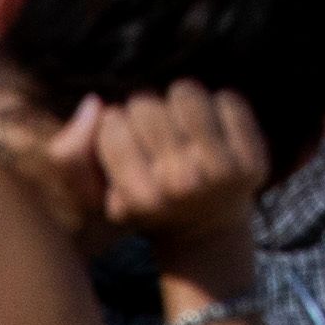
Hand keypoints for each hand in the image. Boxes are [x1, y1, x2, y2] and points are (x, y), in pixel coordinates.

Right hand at [49, 83, 271, 284]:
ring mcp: (220, 171)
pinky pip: (228, 100)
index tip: (125, 138)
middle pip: (146, 104)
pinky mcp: (252, 160)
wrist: (206, 232)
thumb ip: (72, 156)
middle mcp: (180, 184)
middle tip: (153, 130)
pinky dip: (217, 104)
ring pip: (186, 92)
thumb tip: (95, 104)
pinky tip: (210, 127)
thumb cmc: (145, 205)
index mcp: (138, 197)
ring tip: (178, 120)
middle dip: (143, 109)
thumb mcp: (97, 195)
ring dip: (178, 100)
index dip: (114, 124)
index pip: (112, 124)